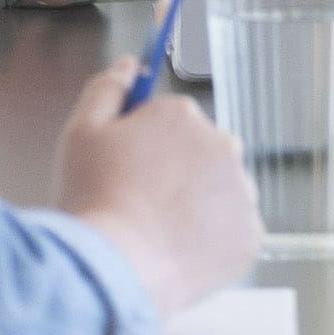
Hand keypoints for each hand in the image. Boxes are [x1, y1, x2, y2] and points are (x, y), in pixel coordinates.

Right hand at [55, 71, 264, 317]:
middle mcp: (223, 144)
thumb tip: (130, 63)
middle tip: (138, 207)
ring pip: (218, 195)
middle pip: (198, 156)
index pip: (169, 123)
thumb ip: (107, 89)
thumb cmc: (94, 199)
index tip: (128, 173)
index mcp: (183, 115)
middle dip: (175, 175)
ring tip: (155, 234)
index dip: (143, 149)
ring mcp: (242, 192)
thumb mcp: (82, 133)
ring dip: (196, 208)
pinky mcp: (251, 236)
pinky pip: (230, 234)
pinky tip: (177, 253)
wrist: (116, 271)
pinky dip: (210, 243)